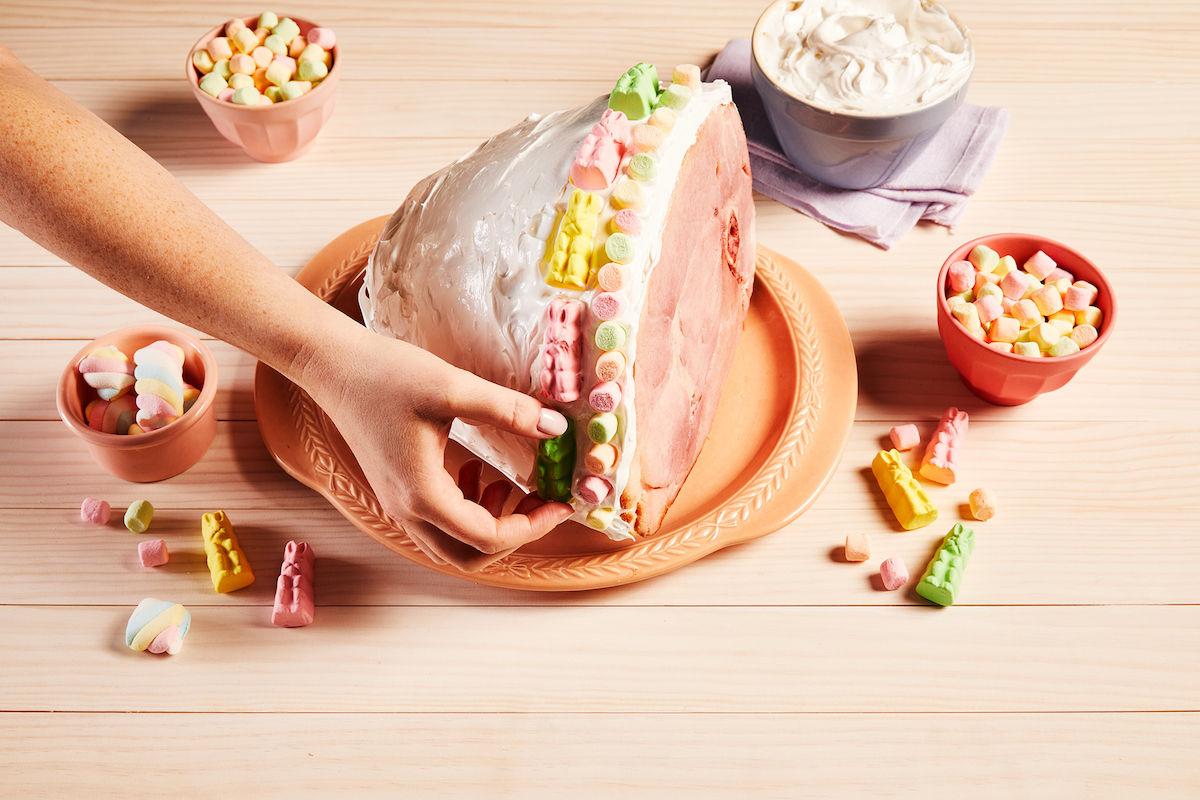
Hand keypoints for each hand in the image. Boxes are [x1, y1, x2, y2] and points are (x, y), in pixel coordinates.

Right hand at [300, 328, 574, 570]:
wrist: (333, 365)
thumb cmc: (385, 374)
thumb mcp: (453, 388)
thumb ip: (507, 410)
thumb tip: (556, 429)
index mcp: (423, 495)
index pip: (487, 538)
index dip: (532, 527)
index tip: (560, 504)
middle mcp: (408, 510)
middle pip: (470, 556)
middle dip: (514, 535)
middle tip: (542, 503)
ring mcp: (399, 503)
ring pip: (453, 544)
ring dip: (490, 525)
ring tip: (510, 485)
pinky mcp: (398, 489)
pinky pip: (440, 522)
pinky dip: (468, 510)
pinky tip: (478, 470)